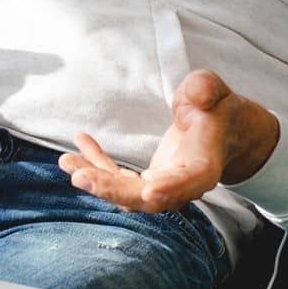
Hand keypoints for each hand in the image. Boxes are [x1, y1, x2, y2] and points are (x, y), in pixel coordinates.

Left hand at [57, 70, 280, 212]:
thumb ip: (206, 90)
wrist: (221, 130)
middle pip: (147, 198)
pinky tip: (79, 143)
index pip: (190, 182)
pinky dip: (97, 164)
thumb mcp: (214, 91)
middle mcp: (182, 185)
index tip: (149, 190)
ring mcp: (162, 187)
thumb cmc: (216, 109)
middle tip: (80, 178)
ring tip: (66, 161)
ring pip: (126, 194)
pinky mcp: (146, 182)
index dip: (171, 188)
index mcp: (204, 165)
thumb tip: (198, 96)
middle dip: (112, 190)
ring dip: (96, 180)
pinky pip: (118, 180)